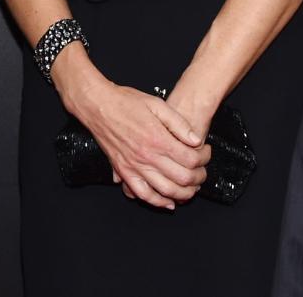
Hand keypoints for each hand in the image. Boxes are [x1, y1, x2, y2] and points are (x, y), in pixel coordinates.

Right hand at [68, 76, 209, 208]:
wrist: (96, 104)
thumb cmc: (125, 101)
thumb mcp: (156, 104)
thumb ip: (178, 123)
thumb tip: (196, 140)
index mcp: (157, 138)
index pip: (191, 159)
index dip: (204, 158)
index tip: (206, 152)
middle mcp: (147, 155)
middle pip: (183, 178)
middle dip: (199, 177)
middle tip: (202, 170)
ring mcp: (134, 165)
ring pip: (167, 190)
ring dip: (184, 193)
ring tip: (191, 186)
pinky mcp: (123, 170)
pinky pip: (142, 194)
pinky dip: (157, 202)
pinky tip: (168, 202)